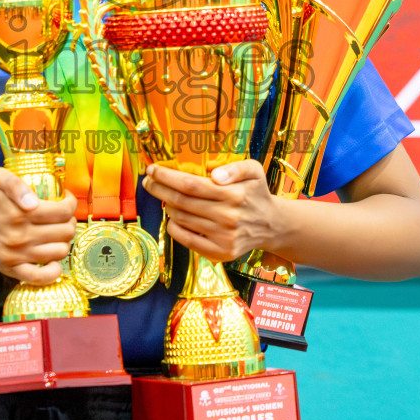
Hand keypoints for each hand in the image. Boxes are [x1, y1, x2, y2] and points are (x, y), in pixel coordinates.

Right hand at [0, 169, 76, 283]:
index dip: (71, 203)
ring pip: (59, 252)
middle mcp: (21, 237)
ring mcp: (17, 256)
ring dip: (64, 241)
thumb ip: (16, 184)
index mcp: (20, 213)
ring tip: (57, 232)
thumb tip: (34, 202)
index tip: (65, 199)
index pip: (63, 211)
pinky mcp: (11, 269)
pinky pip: (40, 277)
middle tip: (62, 215)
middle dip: (70, 220)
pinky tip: (53, 259)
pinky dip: (54, 271)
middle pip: (65, 232)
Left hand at [141, 160, 278, 261]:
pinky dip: (173, 226)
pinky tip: (172, 216)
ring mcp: (223, 237)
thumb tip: (214, 174)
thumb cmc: (256, 193)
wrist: (271, 225)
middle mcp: (228, 217)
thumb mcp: (254, 171)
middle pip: (182, 201)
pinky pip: (187, 239)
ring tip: (164, 196)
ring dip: (166, 205)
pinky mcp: (221, 252)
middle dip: (159, 189)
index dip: (167, 177)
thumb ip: (235, 167)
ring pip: (182, 219)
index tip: (153, 169)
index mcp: (234, 194)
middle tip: (148, 181)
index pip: (191, 185)